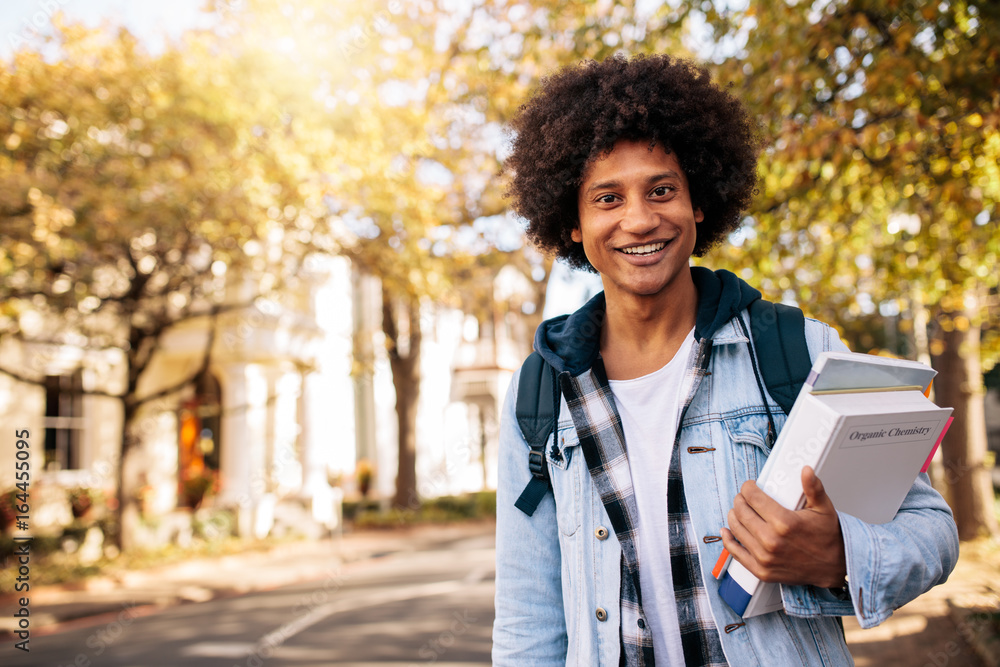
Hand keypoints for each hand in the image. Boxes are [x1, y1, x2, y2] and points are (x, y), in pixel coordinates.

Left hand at [720, 466, 846, 588]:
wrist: (834, 567)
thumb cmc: (828, 537)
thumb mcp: (824, 508)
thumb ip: (813, 488)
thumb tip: (806, 470)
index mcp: (784, 522)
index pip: (753, 497)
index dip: (748, 487)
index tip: (750, 486)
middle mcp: (771, 541)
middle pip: (741, 511)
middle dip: (740, 500)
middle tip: (744, 497)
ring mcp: (764, 558)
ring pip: (736, 529)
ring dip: (734, 516)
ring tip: (739, 510)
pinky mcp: (761, 571)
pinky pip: (736, 553)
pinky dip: (728, 540)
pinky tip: (727, 531)